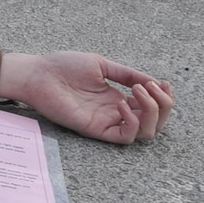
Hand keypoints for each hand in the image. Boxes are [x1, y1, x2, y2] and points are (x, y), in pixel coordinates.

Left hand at [9, 52, 173, 143]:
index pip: (153, 107)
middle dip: (164, 106)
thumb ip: (127, 74)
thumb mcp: (102, 66)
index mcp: (119, 98)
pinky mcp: (96, 130)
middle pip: (156, 122)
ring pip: (146, 132)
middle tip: (153, 88)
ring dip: (152, 112)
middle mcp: (117, 113)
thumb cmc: (63, 67)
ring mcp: (107, 122)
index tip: (163, 82)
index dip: (164, 98)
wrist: (38, 73)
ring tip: (138, 92)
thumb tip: (154, 80)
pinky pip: (124, 137)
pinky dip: (132, 122)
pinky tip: (122, 103)